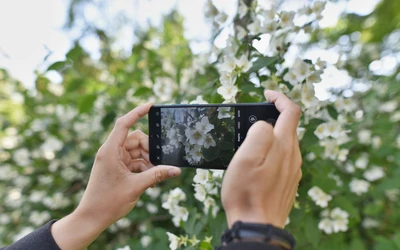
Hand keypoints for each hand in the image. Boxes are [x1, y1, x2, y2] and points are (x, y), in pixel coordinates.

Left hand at [51, 102, 180, 248]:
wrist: (92, 217)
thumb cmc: (108, 202)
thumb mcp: (136, 187)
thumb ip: (156, 175)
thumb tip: (176, 170)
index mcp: (110, 151)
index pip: (124, 124)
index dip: (137, 112)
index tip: (151, 105)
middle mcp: (111, 152)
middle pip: (135, 138)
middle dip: (149, 148)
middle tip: (158, 163)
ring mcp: (113, 159)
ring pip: (136, 150)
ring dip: (147, 159)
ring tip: (153, 173)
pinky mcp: (116, 167)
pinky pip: (133, 160)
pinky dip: (142, 166)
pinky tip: (148, 177)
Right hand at [221, 90, 301, 227]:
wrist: (257, 225)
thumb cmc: (247, 192)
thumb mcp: (246, 157)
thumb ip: (258, 133)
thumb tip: (264, 124)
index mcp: (284, 145)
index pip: (291, 111)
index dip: (279, 97)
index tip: (266, 93)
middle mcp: (294, 156)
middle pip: (288, 126)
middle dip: (272, 116)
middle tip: (250, 121)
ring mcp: (293, 170)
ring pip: (285, 143)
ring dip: (271, 135)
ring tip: (249, 142)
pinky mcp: (289, 182)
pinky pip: (283, 158)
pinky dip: (272, 151)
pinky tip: (256, 162)